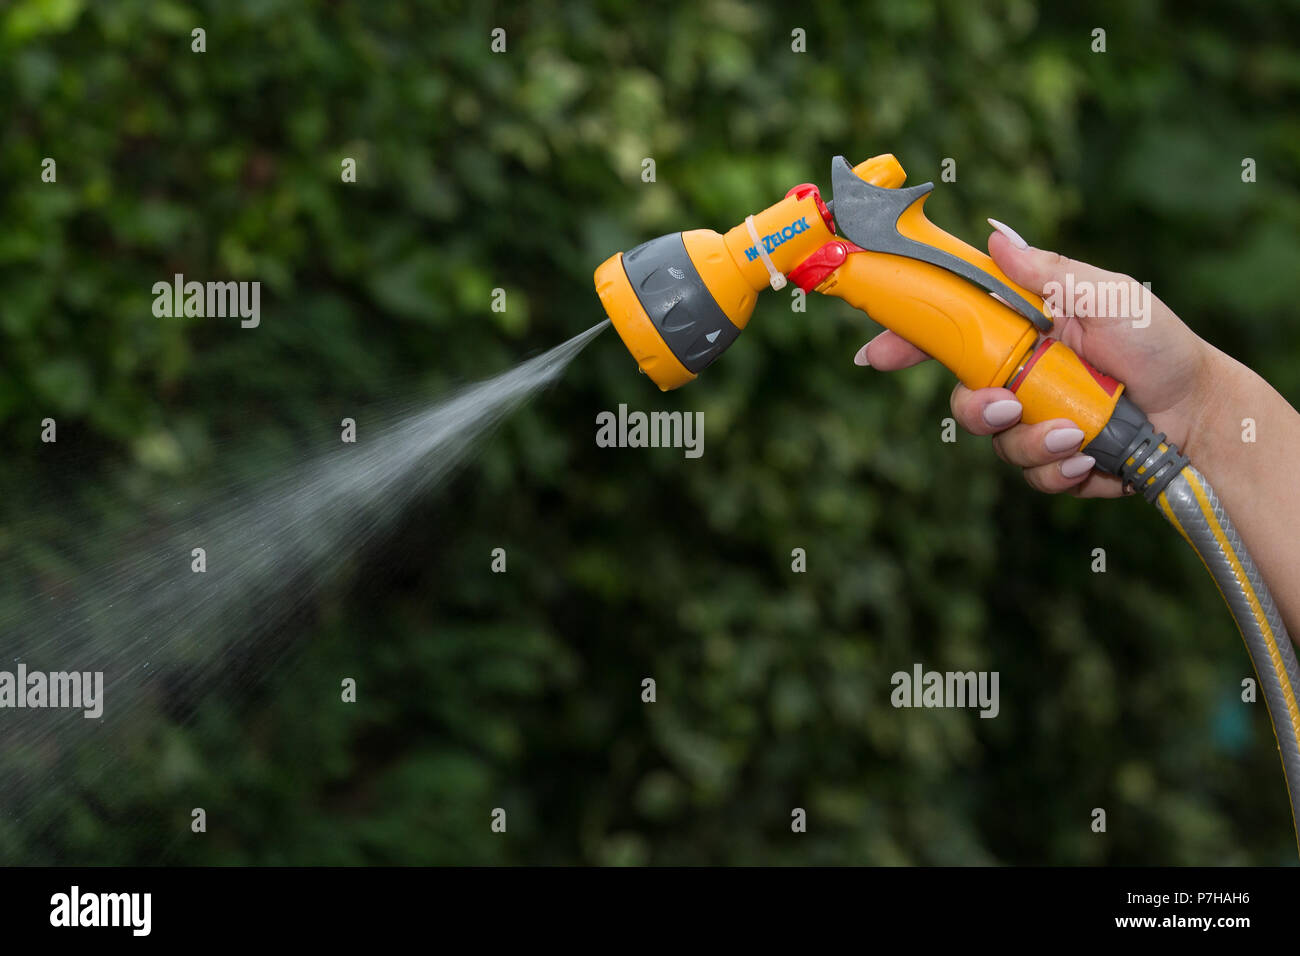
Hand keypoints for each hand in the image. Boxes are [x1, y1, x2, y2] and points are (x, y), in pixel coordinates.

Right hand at [855, 221, 1221, 496]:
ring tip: (1075, 435)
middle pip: (962, 398)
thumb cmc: (1159, 343)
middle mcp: (1021, 377)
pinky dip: (1060, 469)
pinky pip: (1033, 476)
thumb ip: (1048, 272)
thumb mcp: (1106, 295)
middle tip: (1004, 407)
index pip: (951, 332)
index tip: (875, 354)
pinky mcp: (1056, 460)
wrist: (1201, 412)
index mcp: (1022, 330)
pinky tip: (1091, 458)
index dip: (907, 340)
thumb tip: (994, 235)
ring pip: (997, 443)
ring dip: (1032, 443)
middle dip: (976, 409)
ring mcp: (1035, 421)